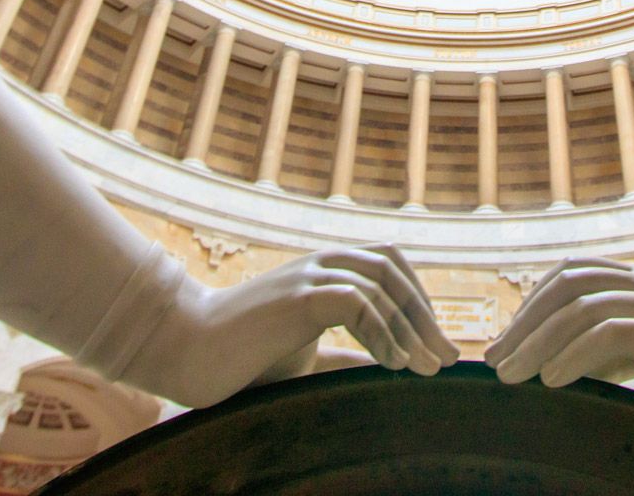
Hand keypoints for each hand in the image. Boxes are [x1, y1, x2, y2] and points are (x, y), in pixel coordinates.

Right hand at [131, 244, 460, 406]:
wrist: (186, 351)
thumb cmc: (241, 357)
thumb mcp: (306, 353)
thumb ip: (344, 351)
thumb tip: (384, 363)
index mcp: (325, 270)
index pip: (389, 266)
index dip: (419, 301)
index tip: (437, 345)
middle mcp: (321, 262)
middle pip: (393, 270)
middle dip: (425, 315)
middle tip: (446, 359)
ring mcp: (309, 275)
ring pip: (381, 286)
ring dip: (411, 330)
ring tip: (426, 369)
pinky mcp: (298, 297)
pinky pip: (357, 302)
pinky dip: (382, 332)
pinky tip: (393, 365)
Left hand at [485, 258, 633, 412]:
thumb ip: (623, 348)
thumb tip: (575, 366)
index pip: (570, 276)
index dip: (532, 304)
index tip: (508, 341)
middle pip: (564, 286)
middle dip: (522, 323)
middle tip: (493, 361)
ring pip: (580, 308)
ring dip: (537, 341)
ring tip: (510, 375)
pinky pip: (613, 333)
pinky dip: (575, 353)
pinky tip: (553, 379)